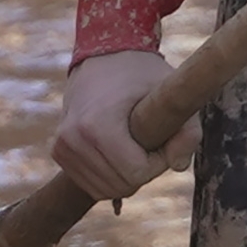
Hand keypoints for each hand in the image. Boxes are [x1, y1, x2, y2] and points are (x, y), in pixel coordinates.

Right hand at [49, 45, 173, 206]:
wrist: (105, 55)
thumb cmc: (143, 76)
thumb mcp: (172, 95)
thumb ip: (188, 132)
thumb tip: (179, 167)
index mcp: (97, 125)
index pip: (136, 173)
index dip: (158, 162)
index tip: (160, 136)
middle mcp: (72, 138)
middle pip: (121, 186)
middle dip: (142, 169)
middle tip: (147, 138)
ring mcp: (61, 146)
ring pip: (105, 190)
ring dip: (126, 174)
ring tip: (131, 142)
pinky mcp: (58, 151)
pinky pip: (91, 185)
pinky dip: (110, 176)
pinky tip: (116, 150)